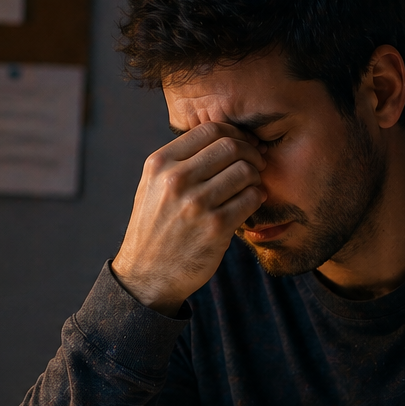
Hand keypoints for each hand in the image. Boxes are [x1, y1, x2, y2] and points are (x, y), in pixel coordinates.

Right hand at [112, 122, 265, 315]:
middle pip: (230, 146)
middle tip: (256, 163)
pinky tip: (252, 202)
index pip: (210, 130)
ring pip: (245, 171)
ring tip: (252, 185)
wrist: (147, 275)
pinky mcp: (216, 228)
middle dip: (250, 152)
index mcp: (160, 164)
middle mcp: (176, 180)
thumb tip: (222, 137)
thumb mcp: (153, 186)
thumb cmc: (155, 227)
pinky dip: (257, 197)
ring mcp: (196, 204)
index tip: (243, 144)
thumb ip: (179, 160)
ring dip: (255, 176)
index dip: (234, 133)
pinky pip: (251, 199)